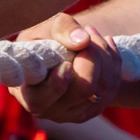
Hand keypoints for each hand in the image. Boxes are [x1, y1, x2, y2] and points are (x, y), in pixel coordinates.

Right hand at [8, 13, 126, 122]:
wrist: (62, 50)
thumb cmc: (46, 37)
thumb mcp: (47, 25)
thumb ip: (62, 28)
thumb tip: (82, 41)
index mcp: (25, 92)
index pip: (40, 99)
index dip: (57, 83)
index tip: (67, 62)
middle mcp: (46, 109)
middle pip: (82, 91)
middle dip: (92, 56)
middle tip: (88, 31)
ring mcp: (70, 114)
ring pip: (103, 89)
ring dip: (105, 54)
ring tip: (93, 33)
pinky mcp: (90, 111)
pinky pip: (112, 89)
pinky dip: (113, 63)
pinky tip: (105, 45)